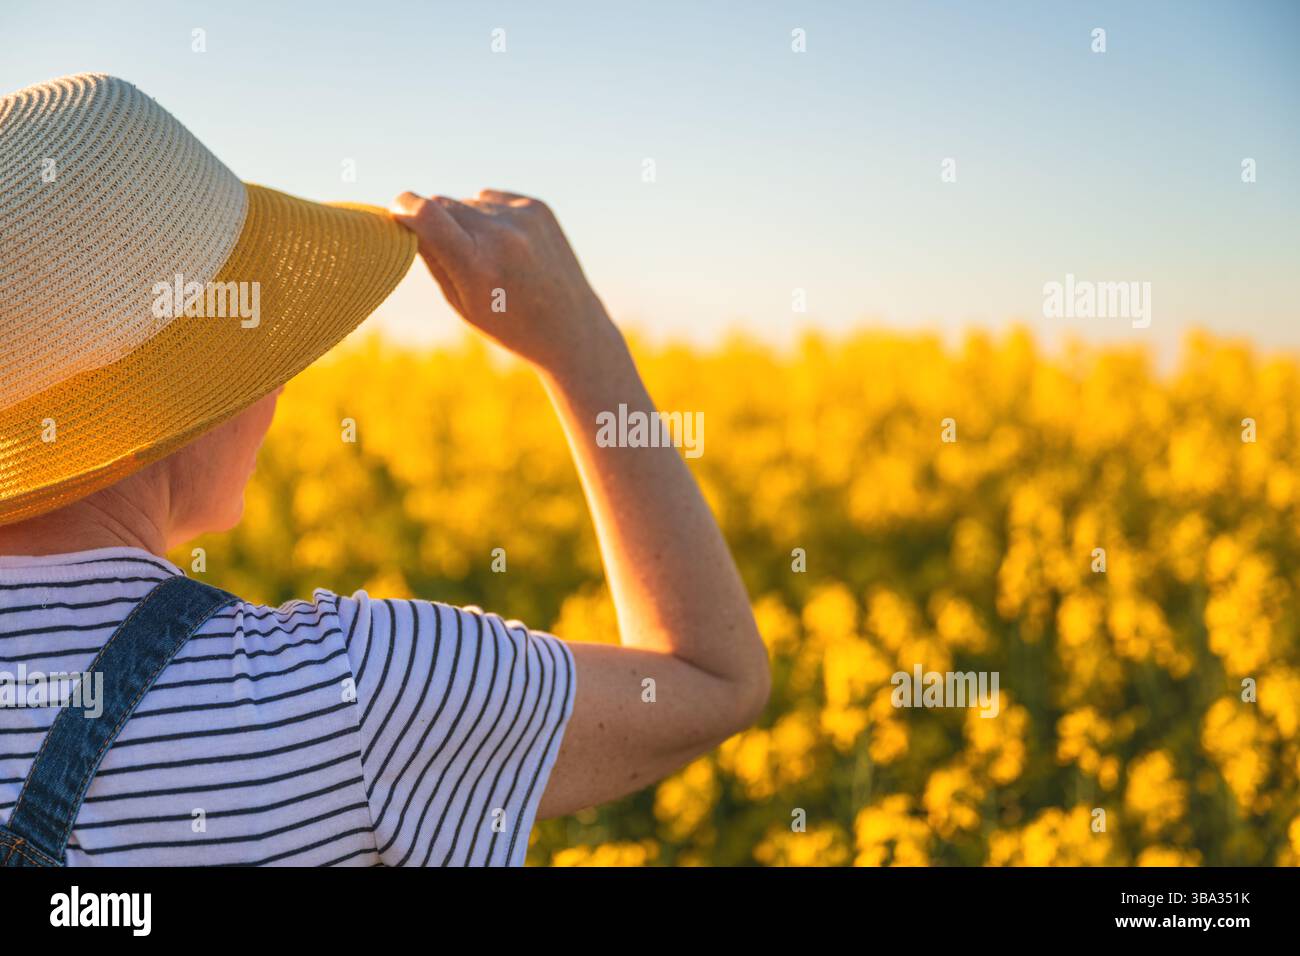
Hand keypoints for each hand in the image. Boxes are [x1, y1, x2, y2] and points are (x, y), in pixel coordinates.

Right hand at [391, 189, 618, 376]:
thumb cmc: (508, 323)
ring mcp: (524, 218)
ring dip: (466, 222)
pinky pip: (492, 199)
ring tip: (491, 257)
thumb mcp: (460, 303)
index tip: (396, 213)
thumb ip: (431, 257)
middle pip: (443, 203)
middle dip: (436, 221)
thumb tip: (404, 217)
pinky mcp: (538, 208)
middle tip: (452, 253)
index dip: (403, 207)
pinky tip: (509, 247)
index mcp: (477, 265)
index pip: (425, 213)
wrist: (571, 329)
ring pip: (468, 202)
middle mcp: (502, 236)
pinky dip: (490, 216)